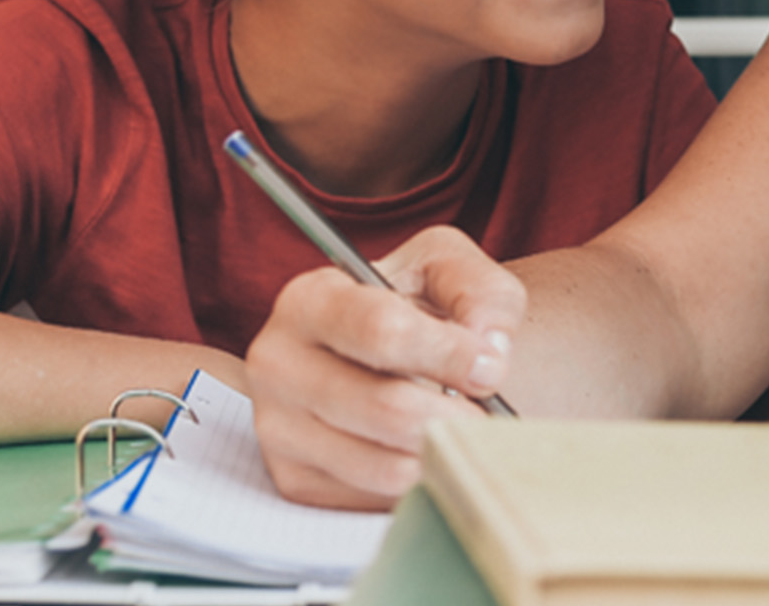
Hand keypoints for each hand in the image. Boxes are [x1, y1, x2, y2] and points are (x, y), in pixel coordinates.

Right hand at [246, 226, 525, 509]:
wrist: (390, 355)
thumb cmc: (418, 306)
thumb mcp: (449, 268)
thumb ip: (480, 291)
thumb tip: (489, 347)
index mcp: (308, 300)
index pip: (382, 332)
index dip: (450, 354)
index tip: (491, 367)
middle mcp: (277, 364)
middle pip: (386, 407)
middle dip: (454, 415)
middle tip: (486, 413)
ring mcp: (279, 428)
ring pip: (385, 465)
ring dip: (442, 453)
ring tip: (461, 430)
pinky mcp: (295, 480)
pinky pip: (376, 499)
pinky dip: (418, 481)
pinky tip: (427, 450)